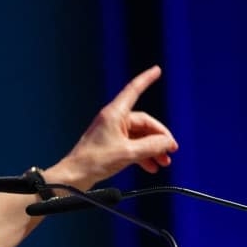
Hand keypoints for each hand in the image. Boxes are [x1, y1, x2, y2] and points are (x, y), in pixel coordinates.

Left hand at [51, 65, 177, 189]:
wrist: (75, 176)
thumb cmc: (94, 161)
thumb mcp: (129, 153)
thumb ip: (152, 146)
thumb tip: (168, 143)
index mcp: (114, 114)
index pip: (133, 90)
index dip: (146, 79)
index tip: (156, 70)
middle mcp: (113, 119)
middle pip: (143, 122)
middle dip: (159, 137)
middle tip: (171, 151)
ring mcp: (111, 132)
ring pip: (139, 136)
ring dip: (153, 148)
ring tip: (163, 162)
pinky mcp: (110, 144)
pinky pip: (132, 145)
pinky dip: (143, 154)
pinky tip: (151, 166)